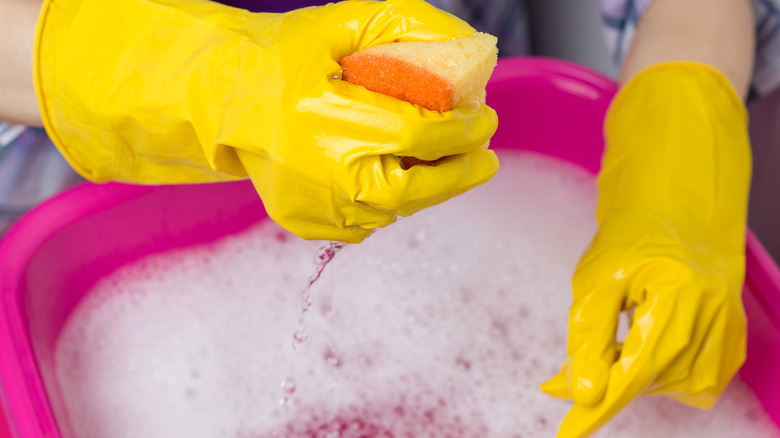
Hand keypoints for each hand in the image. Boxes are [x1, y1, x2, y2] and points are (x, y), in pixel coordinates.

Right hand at [35, 0, 497, 242]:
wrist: (222, 101)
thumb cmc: (280, 58)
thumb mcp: (344, 23)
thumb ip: (411, 29)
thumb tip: (475, 53)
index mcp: (325, 118)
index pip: (418, 134)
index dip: (463, 129)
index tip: (485, 118)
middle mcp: (320, 174)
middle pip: (414, 189)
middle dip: (460, 172)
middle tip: (485, 157)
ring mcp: (314, 208)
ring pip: (396, 209)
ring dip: (430, 187)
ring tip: (449, 163)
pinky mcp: (308, 225)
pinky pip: (369, 222)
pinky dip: (394, 201)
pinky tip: (400, 175)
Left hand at [541, 62, 750, 436]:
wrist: (679, 210)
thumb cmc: (633, 236)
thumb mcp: (595, 280)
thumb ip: (588, 338)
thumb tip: (581, 393)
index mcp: (679, 298)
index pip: (631, 373)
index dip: (596, 408)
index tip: (567, 433)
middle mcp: (712, 319)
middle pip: (650, 382)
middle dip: (606, 383)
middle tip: (568, 377)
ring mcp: (728, 331)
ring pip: (673, 387)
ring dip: (635, 377)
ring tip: (616, 342)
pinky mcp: (733, 339)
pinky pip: (699, 382)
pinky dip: (663, 376)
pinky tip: (645, 350)